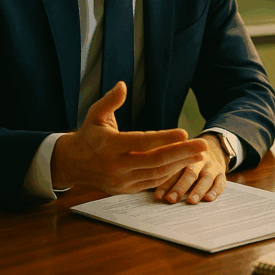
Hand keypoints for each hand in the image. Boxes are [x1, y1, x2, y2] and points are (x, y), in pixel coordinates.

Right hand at [51, 82, 205, 193]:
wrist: (72, 164)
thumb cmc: (89, 135)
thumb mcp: (95, 114)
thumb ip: (110, 100)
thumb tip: (122, 85)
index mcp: (109, 146)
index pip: (142, 142)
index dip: (164, 138)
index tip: (185, 132)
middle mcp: (116, 166)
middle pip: (155, 161)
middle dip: (182, 153)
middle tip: (202, 145)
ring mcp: (121, 180)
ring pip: (156, 174)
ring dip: (180, 164)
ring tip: (198, 155)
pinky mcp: (125, 189)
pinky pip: (152, 182)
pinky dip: (169, 174)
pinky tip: (183, 164)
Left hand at [153, 133, 227, 204]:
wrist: (213, 147)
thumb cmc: (187, 160)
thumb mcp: (177, 159)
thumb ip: (165, 171)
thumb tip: (145, 186)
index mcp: (184, 157)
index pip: (174, 170)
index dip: (166, 183)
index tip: (158, 196)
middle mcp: (198, 161)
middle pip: (189, 173)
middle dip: (180, 187)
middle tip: (171, 199)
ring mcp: (211, 167)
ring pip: (205, 178)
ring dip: (198, 190)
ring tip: (191, 201)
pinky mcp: (221, 173)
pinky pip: (221, 182)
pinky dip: (215, 191)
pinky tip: (209, 199)